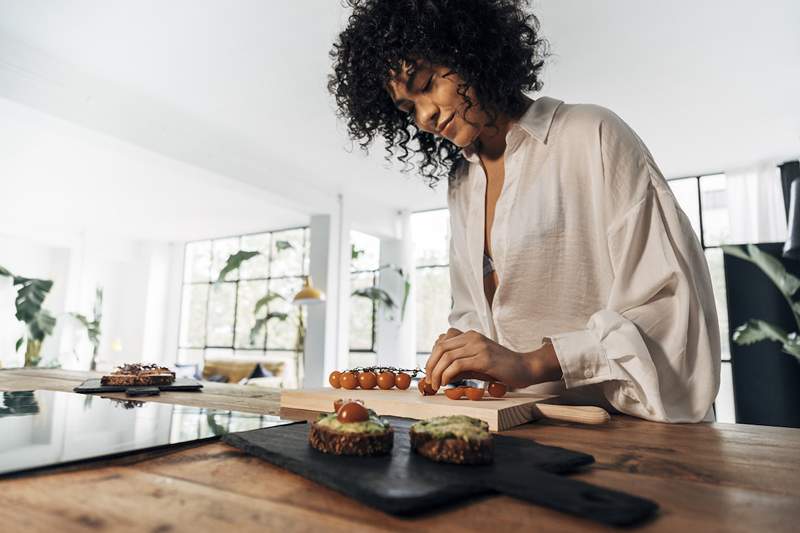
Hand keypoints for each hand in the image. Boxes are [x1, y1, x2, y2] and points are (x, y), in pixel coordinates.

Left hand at [425, 329, 562, 389]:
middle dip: (431, 365)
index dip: (432, 357)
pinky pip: (457, 365)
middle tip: (429, 381)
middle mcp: (472, 337)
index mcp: (470, 335)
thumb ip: (459, 364)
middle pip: (441, 347)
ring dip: (437, 372)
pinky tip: (446, 383)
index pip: (442, 341)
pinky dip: (447, 374)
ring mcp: (478, 346)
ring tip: (436, 385)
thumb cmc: (501, 368)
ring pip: (447, 356)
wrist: (525, 368)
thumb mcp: (476, 363)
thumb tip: (438, 373)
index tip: (430, 373)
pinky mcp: (484, 358)